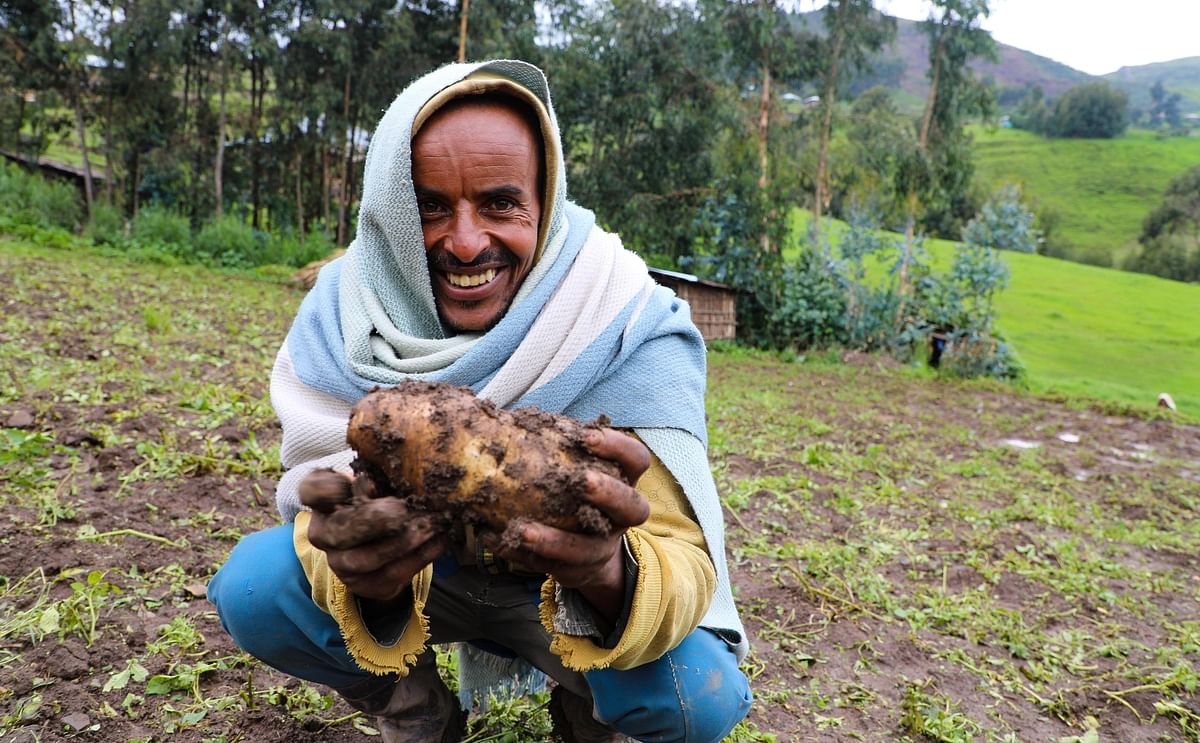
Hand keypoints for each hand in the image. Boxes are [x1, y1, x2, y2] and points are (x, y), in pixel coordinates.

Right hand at [299, 469, 449, 602]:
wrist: (381, 549)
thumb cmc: (379, 503)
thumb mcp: (376, 483)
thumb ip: (379, 476)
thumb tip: (394, 474)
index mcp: (324, 503)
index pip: (312, 492)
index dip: (329, 488)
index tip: (357, 481)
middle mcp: (325, 535)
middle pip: (341, 531)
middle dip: (373, 520)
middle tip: (402, 509)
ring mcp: (341, 564)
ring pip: (367, 558)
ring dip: (403, 541)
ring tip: (431, 525)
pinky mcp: (364, 585)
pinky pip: (393, 573)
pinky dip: (421, 555)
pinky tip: (439, 539)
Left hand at [488, 428, 650, 620]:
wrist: (589, 555)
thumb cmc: (576, 495)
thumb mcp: (576, 469)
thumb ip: (557, 449)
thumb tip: (510, 419)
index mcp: (625, 482)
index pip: (636, 460)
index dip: (617, 447)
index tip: (587, 437)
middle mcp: (620, 518)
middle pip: (632, 507)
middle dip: (607, 493)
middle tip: (581, 480)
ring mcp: (600, 548)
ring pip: (585, 549)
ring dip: (554, 540)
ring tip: (522, 528)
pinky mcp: (574, 571)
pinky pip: (548, 566)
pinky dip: (519, 553)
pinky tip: (494, 539)